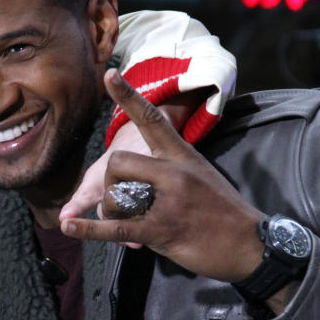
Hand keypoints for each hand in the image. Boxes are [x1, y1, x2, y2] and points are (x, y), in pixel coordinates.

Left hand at [61, 70, 264, 282]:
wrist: (251, 244)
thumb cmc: (224, 213)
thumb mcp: (201, 178)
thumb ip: (171, 173)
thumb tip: (138, 182)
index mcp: (182, 155)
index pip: (152, 119)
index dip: (129, 96)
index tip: (108, 74)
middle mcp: (174, 173)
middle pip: (117, 160)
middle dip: (108, 181)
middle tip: (121, 201)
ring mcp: (168, 201)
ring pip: (114, 195)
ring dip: (111, 212)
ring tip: (134, 224)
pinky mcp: (161, 230)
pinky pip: (115, 228)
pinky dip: (88, 229)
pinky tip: (69, 226)